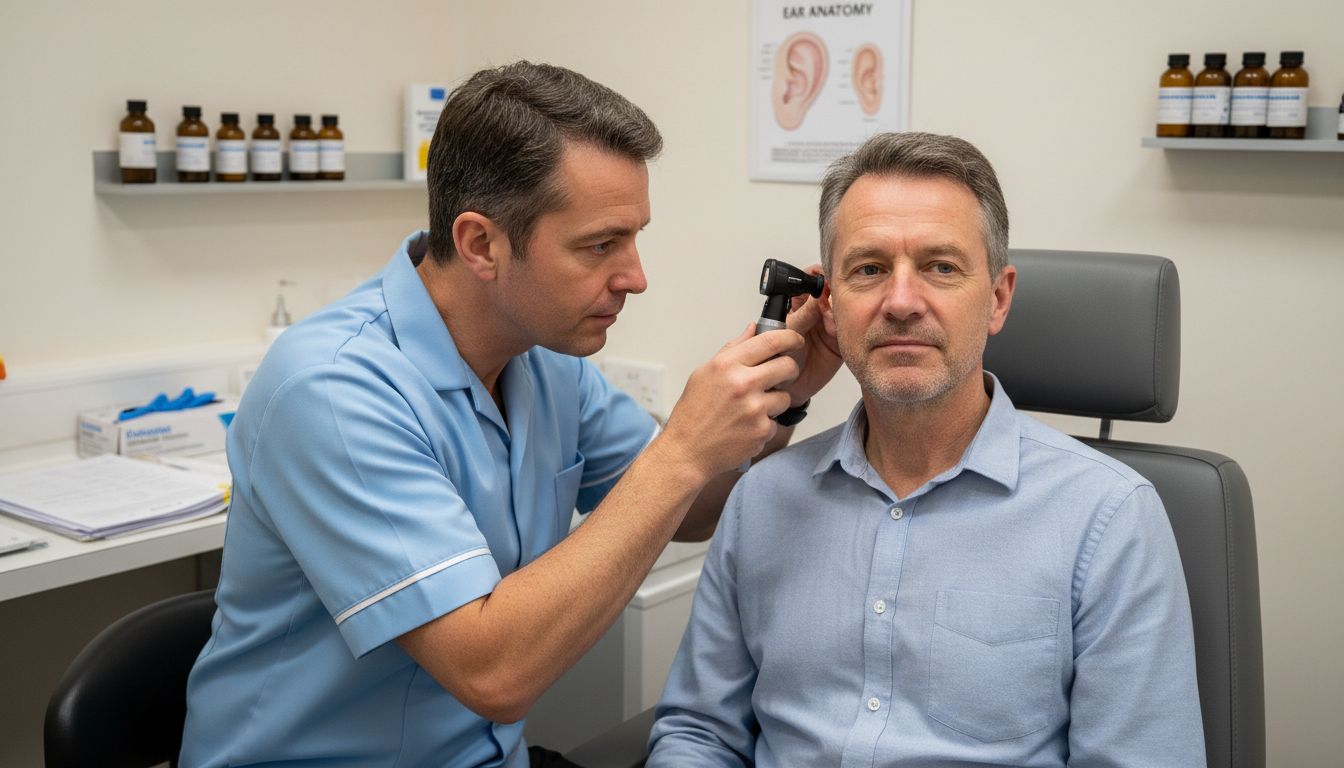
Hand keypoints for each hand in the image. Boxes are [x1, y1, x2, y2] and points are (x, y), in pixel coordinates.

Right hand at [658, 324, 802, 480]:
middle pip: (788, 366)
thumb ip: (733, 349)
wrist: (687, 451)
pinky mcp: (761, 430)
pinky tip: (745, 427)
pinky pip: (775, 422)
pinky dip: (764, 425)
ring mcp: (754, 408)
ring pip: (785, 397)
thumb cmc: (693, 413)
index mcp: (727, 365)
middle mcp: (742, 384)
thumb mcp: (705, 373)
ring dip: (774, 402)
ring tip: (751, 409)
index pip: (770, 341)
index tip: (795, 340)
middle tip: (779, 376)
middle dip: (788, 370)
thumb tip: (752, 329)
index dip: (790, 338)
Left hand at [780, 264, 842, 406]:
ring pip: (842, 309)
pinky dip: (845, 327)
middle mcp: (814, 310)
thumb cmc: (775, 360)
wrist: (785, 387)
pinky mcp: (839, 339)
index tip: (823, 279)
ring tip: (827, 323)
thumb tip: (817, 296)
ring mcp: (828, 324)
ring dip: (838, 311)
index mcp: (797, 302)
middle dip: (833, 293)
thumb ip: (803, 315)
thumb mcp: (786, 333)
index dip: (818, 276)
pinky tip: (834, 332)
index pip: (810, 279)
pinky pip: (848, 328)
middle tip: (827, 302)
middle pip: (831, 291)